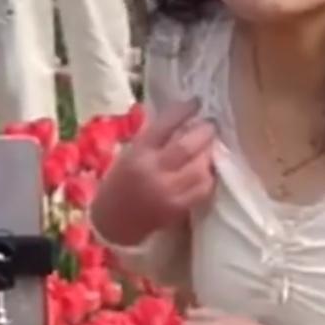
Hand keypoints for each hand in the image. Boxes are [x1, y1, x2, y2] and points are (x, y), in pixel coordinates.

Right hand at [93, 98, 216, 245]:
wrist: (113, 222)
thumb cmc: (120, 183)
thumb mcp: (130, 154)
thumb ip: (153, 138)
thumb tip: (184, 119)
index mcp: (138, 152)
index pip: (165, 124)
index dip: (184, 110)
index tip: (197, 102)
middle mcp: (153, 170)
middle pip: (186, 147)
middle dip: (204, 132)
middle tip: (211, 126)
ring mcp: (167, 191)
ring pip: (199, 168)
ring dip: (209, 155)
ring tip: (209, 148)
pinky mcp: (177, 208)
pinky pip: (203, 189)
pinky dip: (209, 177)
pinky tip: (207, 171)